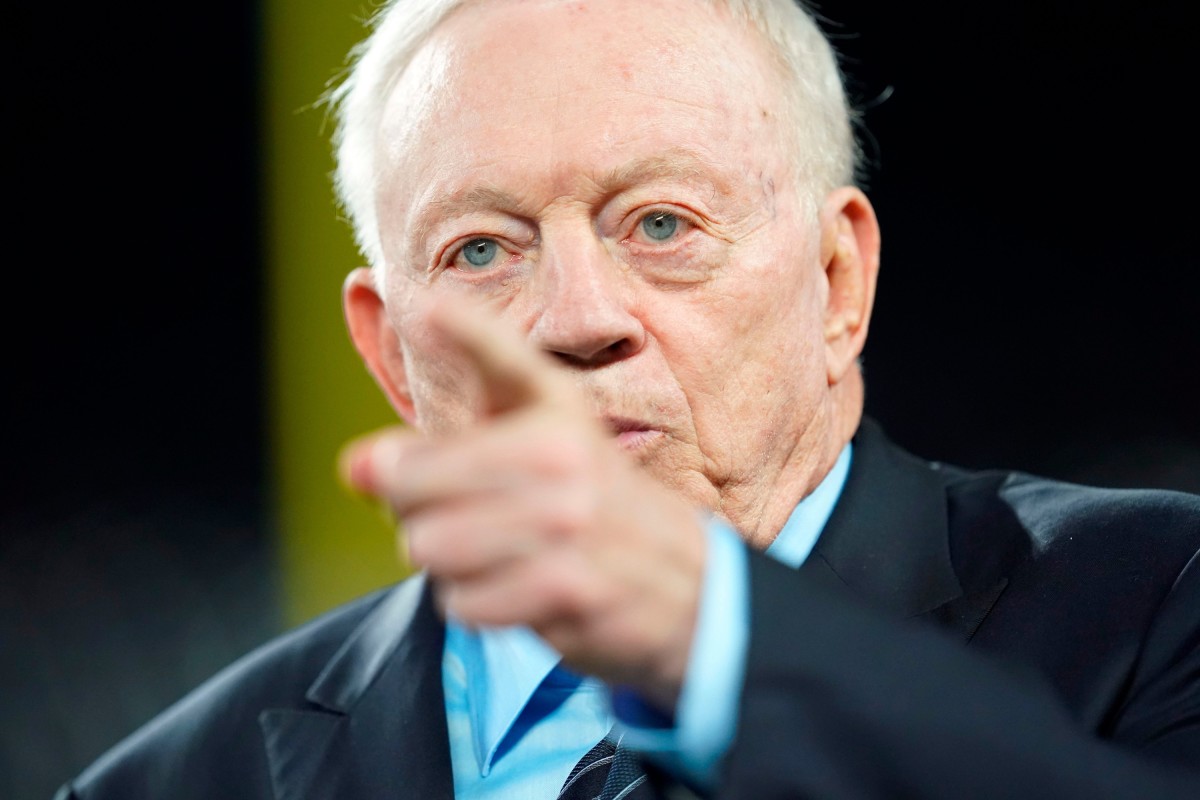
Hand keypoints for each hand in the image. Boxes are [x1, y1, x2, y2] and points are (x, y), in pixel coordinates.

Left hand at [340, 299, 706, 707]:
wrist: (684, 582)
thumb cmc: (584, 503)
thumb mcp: (538, 445)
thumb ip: (437, 447)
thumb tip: (352, 468)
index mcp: (556, 408)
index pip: (503, 357)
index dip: (466, 328)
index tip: (431, 304)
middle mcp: (563, 455)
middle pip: (412, 483)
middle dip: (414, 510)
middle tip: (460, 516)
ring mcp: (568, 522)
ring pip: (431, 545)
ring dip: (447, 562)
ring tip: (494, 553)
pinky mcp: (566, 588)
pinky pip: (462, 600)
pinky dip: (475, 602)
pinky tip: (515, 588)